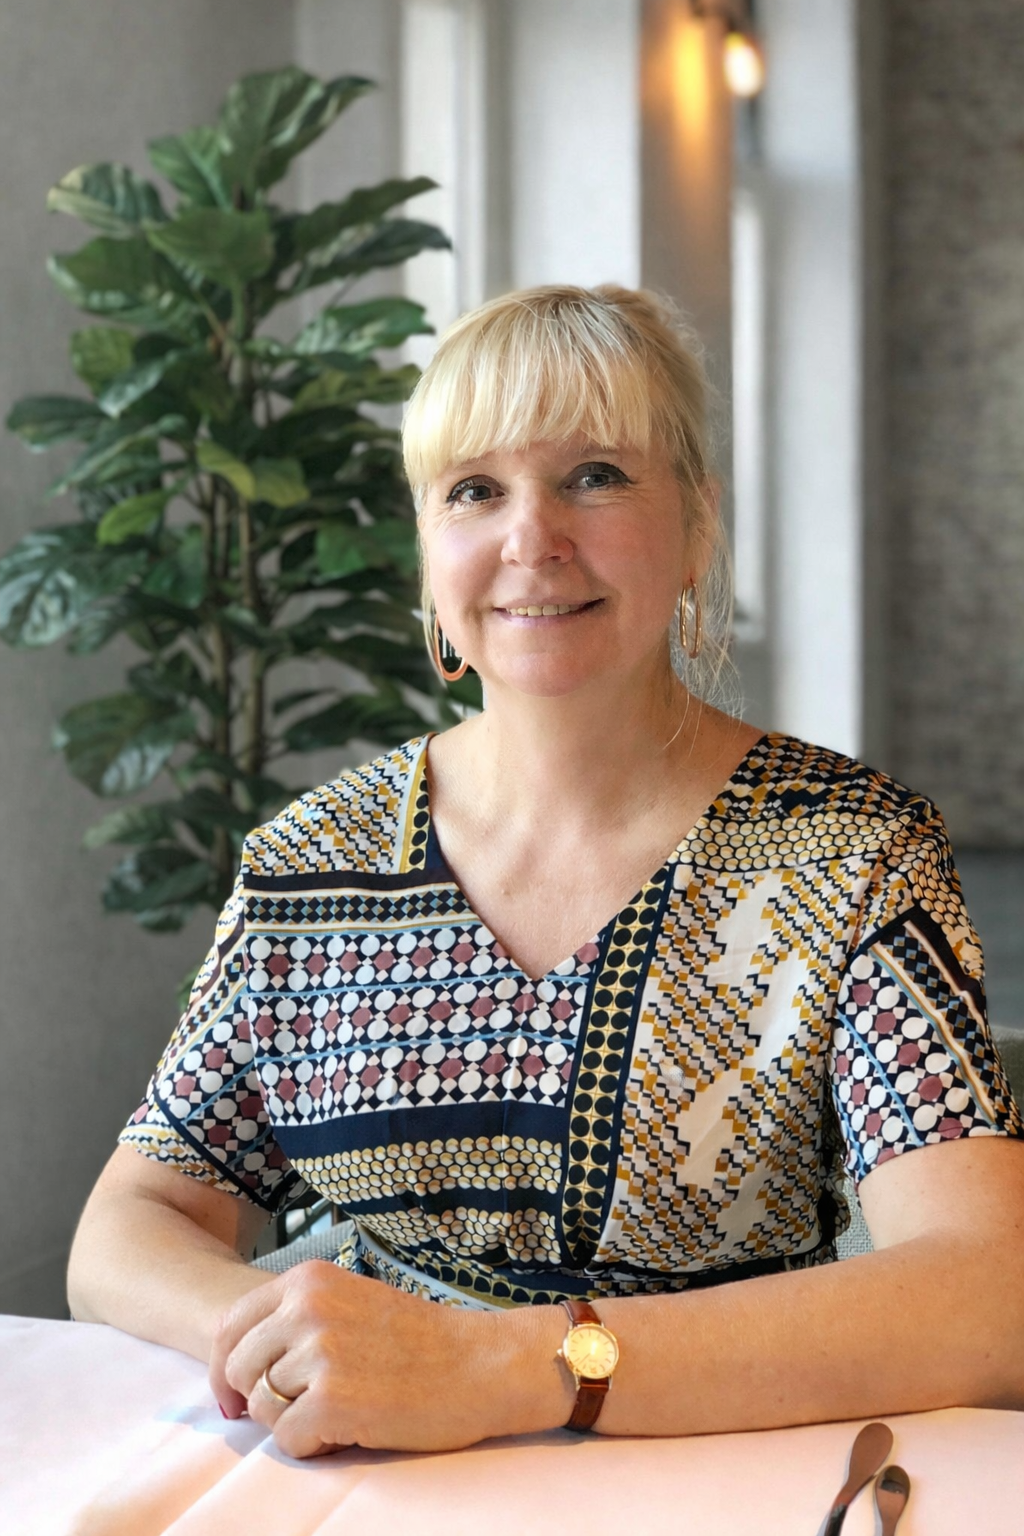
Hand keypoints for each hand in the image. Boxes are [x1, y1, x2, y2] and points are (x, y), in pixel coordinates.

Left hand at [208, 1260, 535, 1456]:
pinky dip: (313, 1445)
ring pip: (261, 1408)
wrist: (480, 1364)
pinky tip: (350, 1429)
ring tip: (340, 1411)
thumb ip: (296, 1319)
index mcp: (307, 1280)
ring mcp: (318, 1353)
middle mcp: (306, 1308)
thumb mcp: (349, 1302)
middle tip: (301, 1409)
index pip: (228, 1325)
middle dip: (259, 1398)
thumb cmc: (418, 1340)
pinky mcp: (331, 1400)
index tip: (236, 1395)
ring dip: (294, 1421)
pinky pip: (287, 1440)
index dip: (224, 1368)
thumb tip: (235, 1365)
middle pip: (237, 1369)